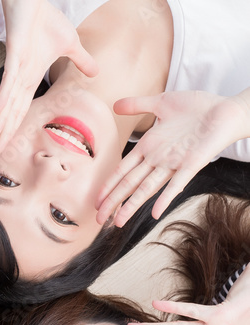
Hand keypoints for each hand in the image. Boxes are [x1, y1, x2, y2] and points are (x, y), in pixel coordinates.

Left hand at [0, 0, 96, 156]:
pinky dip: (5, 93)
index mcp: (30, 77)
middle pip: (11, 111)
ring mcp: (16, 65)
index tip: (3, 147)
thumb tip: (97, 73)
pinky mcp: (14, 52)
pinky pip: (10, 77)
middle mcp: (20, 76)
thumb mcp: (70, 44)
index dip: (13, 128)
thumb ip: (81, 60)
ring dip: (1, 120)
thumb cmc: (45, 19)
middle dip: (2, 132)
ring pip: (7, 99)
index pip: (20, 109)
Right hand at [96, 90, 248, 226]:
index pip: (123, 169)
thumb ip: (137, 105)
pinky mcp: (192, 164)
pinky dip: (164, 198)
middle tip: (98, 219)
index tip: (97, 200)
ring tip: (118, 221)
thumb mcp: (162, 102)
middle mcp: (158, 158)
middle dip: (113, 201)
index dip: (109, 184)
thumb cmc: (198, 107)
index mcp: (149, 146)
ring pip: (147, 188)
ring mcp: (174, 163)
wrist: (226, 110)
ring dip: (131, 205)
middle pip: (130, 183)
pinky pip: (176, 184)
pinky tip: (154, 212)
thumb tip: (115, 105)